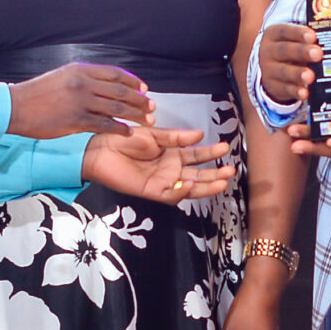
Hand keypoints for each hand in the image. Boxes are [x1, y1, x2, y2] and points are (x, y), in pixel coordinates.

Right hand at [9, 63, 152, 138]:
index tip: (144, 89)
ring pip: (117, 108)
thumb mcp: (62, 77)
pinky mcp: (76, 120)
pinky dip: (119, 129)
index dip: (133, 82)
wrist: (16, 107)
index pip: (115, 73)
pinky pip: (105, 124)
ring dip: (135, 114)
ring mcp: (81, 102)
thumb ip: (83, 79)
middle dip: (140, 100)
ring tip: (147, 120)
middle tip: (152, 107)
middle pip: (120, 91)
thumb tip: (103, 85)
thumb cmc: (37, 94)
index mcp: (80, 70)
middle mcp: (83, 83)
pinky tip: (128, 132)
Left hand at [84, 124, 232, 202]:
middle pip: (198, 175)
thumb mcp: (154, 134)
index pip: (197, 156)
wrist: (100, 148)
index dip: (211, 153)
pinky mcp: (151, 191)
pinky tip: (192, 183)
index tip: (225, 147)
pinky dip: (182, 191)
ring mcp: (162, 182)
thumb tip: (200, 135)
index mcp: (171, 155)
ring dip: (206, 186)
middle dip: (215, 174)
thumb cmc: (123, 139)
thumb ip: (177, 137)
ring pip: (189, 188)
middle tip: (230, 170)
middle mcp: (170, 170)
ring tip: (223, 181)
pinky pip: (171, 195)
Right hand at [258, 23, 321, 107]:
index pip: (285, 31)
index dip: (298, 33)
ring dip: (298, 74)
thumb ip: (308, 40)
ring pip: (283, 71)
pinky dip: (295, 91)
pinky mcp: (273, 86)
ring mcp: (269, 70)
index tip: (313, 36)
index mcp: (274, 34)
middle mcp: (269, 51)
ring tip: (310, 76)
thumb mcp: (293, 40)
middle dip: (302, 52)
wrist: (270, 68)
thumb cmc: (289, 49)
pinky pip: (284, 89)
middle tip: (318, 54)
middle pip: (285, 50)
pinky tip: (305, 93)